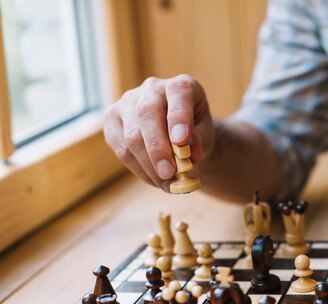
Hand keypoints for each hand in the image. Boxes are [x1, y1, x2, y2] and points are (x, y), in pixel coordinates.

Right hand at [103, 74, 214, 190]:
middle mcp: (153, 88)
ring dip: (149, 165)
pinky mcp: (112, 119)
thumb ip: (200, 140)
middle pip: (147, 113)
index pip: (178, 93)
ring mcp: (128, 101)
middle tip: (169, 174)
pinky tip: (154, 180)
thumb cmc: (195, 134)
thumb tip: (189, 152)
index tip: (181, 141)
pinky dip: (139, 169)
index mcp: (181, 86)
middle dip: (158, 148)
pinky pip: (121, 148)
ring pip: (131, 135)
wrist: (178, 135)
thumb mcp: (205, 136)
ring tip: (166, 184)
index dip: (179, 117)